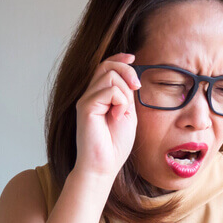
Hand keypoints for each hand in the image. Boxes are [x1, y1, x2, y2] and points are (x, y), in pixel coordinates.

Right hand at [74, 53, 140, 177]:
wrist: (104, 165)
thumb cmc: (115, 144)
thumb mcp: (127, 113)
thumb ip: (126, 95)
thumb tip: (131, 76)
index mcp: (99, 96)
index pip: (105, 67)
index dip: (119, 58)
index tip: (133, 57)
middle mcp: (89, 95)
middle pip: (107, 65)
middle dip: (127, 71)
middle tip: (137, 87)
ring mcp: (86, 100)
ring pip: (109, 76)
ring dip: (124, 93)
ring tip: (121, 112)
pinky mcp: (85, 107)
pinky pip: (109, 90)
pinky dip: (120, 101)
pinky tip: (116, 116)